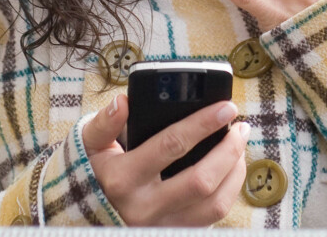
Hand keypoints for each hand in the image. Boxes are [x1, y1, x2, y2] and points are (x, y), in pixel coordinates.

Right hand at [82, 94, 248, 225]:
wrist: (86, 217)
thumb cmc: (94, 174)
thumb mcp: (90, 147)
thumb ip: (103, 123)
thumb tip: (122, 102)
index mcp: (123, 179)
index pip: (172, 145)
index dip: (204, 123)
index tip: (226, 107)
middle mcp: (144, 208)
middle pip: (201, 179)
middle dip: (229, 149)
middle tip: (241, 126)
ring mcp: (162, 226)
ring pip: (214, 204)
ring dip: (235, 171)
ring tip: (239, 145)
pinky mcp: (175, 234)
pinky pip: (213, 218)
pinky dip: (230, 190)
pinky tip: (231, 169)